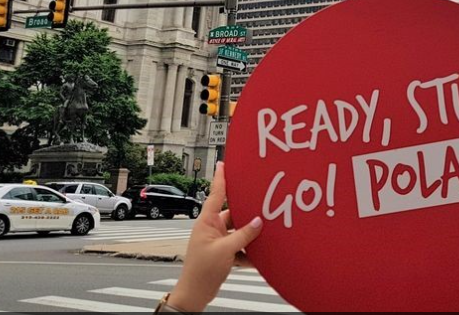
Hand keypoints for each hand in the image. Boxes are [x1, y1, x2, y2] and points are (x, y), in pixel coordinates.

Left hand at [169, 162, 262, 311]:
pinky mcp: (223, 253)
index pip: (216, 194)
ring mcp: (217, 241)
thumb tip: (258, 222)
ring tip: (263, 235)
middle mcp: (212, 228)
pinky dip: (248, 251)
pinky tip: (258, 257)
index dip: (221, 178)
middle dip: (247, 214)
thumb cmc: (201, 272)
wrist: (195, 295)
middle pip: (233, 214)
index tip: (223, 163)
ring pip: (239, 231)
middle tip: (261, 206)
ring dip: (249, 236)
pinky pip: (240, 246)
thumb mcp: (225, 250)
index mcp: (207, 222)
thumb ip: (243, 234)